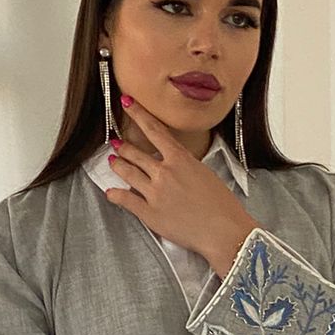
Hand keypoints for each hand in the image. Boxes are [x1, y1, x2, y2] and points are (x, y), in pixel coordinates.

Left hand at [104, 100, 254, 273]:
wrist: (224, 231)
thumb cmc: (221, 205)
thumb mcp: (205, 173)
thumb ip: (185, 165)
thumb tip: (175, 164)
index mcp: (180, 159)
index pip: (153, 130)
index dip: (137, 114)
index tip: (127, 103)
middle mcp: (164, 173)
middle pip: (135, 153)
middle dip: (123, 147)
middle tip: (116, 144)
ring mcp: (155, 193)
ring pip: (127, 173)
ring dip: (118, 166)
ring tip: (112, 162)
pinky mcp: (149, 214)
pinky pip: (125, 200)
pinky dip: (115, 195)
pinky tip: (111, 192)